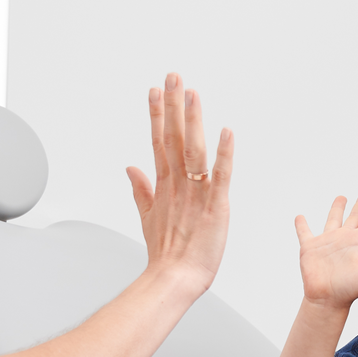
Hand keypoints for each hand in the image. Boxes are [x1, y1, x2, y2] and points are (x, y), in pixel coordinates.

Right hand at [127, 73, 232, 296]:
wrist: (174, 279)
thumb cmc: (167, 254)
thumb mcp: (149, 217)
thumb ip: (141, 190)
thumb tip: (131, 167)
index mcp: (164, 185)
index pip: (159, 142)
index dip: (157, 115)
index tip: (155, 91)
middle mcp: (178, 184)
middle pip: (173, 137)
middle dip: (173, 105)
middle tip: (174, 76)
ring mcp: (196, 193)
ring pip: (193, 148)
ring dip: (192, 119)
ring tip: (192, 92)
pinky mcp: (216, 205)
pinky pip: (221, 174)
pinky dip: (224, 153)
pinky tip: (226, 131)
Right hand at [295, 192, 357, 310]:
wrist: (326, 300)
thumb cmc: (349, 290)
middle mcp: (344, 240)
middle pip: (355, 217)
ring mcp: (327, 243)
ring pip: (333, 219)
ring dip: (337, 208)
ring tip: (341, 197)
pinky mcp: (310, 248)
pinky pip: (304, 232)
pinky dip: (301, 225)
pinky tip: (300, 216)